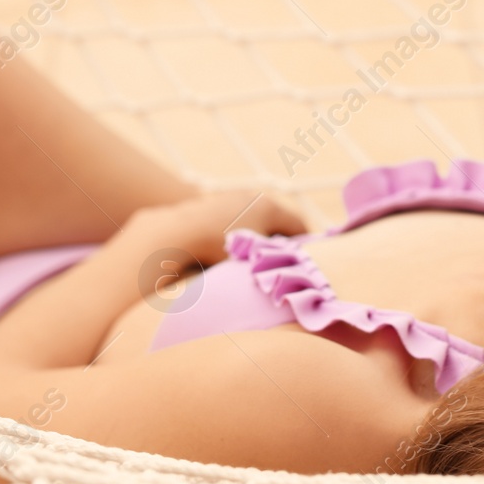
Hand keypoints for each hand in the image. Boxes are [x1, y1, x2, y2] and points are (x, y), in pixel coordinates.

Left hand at [112, 190, 307, 265]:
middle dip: (278, 243)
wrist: (174, 234)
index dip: (307, 244)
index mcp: (267, 206)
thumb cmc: (220, 248)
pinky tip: (221, 256)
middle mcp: (249, 197)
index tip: (309, 262)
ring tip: (249, 265)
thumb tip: (298, 286)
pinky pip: (227, 224)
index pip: (298, 224)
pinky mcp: (204, 206)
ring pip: (249, 222)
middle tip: (280, 267)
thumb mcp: (256, 262)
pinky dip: (231, 238)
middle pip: (274, 222)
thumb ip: (278, 269)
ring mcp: (225, 199)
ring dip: (253, 241)